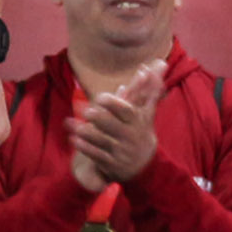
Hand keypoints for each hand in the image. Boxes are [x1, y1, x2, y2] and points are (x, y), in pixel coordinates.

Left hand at [69, 61, 166, 191]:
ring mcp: (120, 151)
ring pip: (101, 141)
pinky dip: (85, 147)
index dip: (113, 104)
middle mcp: (129, 136)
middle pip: (113, 126)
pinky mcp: (111, 164)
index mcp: (137, 121)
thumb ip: (150, 90)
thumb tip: (158, 65)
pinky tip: (74, 140)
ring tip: (74, 126)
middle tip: (86, 111)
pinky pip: (96, 155)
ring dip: (87, 133)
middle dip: (100, 118)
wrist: (145, 166)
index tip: (100, 96)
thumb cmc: (142, 132)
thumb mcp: (147, 113)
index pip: (126, 111)